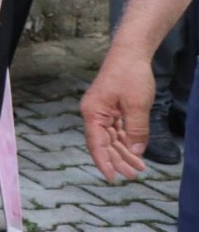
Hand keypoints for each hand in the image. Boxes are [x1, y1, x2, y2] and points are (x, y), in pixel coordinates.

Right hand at [81, 50, 152, 181]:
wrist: (130, 53)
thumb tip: (136, 152)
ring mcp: (102, 112)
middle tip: (133, 175)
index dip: (104, 162)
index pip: (97, 144)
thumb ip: (136, 130)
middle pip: (104, 144)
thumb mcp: (137, 105)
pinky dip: (127, 140)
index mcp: (93, 114)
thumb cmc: (130, 75)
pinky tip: (136, 150)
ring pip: (111, 138)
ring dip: (124, 152)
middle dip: (118, 160)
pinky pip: (117, 130)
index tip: (112, 178)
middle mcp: (94, 114)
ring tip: (139, 167)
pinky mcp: (111, 108)